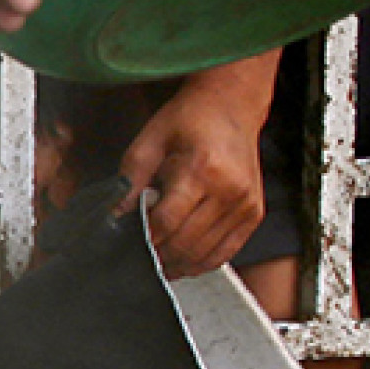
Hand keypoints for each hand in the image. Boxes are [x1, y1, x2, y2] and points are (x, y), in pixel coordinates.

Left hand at [116, 85, 268, 279]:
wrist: (231, 105)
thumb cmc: (188, 120)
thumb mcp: (150, 140)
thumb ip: (130, 179)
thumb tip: (115, 215)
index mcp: (202, 169)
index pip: (168, 220)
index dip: (145, 237)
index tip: (129, 242)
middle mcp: (230, 190)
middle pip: (186, 242)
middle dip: (159, 255)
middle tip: (139, 257)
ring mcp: (245, 204)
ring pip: (205, 254)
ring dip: (178, 264)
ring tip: (157, 263)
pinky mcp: (254, 213)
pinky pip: (225, 253)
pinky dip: (201, 263)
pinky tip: (181, 262)